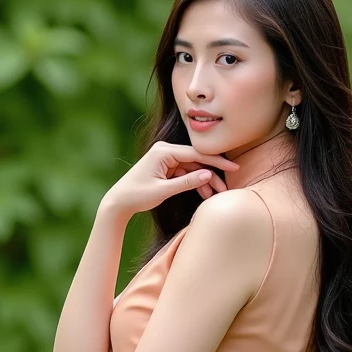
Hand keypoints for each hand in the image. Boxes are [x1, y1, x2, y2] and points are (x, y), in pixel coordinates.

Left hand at [105, 140, 237, 217]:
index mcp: (163, 151)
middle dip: (211, 174)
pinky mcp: (166, 166)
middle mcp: (165, 150)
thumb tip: (208, 175)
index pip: (195, 154)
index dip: (216, 161)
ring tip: (214, 195)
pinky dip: (194, 182)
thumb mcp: (163, 191)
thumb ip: (187, 182)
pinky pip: (185, 172)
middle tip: (225, 188)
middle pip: (196, 160)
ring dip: (203, 181)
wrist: (118, 202)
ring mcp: (166, 158)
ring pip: (192, 167)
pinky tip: (204, 193)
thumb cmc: (137, 195)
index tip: (233, 166)